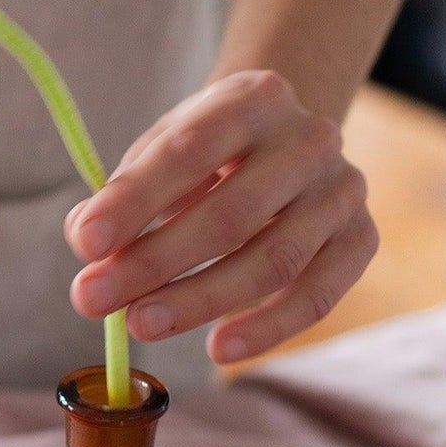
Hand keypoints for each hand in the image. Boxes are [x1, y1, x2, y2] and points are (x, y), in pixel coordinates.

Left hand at [64, 70, 377, 363]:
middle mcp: (310, 138)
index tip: (84, 244)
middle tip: (91, 299)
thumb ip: (124, 192)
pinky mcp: (361, 238)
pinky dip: (267, 328)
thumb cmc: (208, 153)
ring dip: (200, 301)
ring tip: (139, 326)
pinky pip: (317, 295)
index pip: (188, 150)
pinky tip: (217, 348)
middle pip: (231, 213)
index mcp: (255, 98)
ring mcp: (343, 190)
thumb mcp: (162, 150)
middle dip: (154, 262)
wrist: (285, 143)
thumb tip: (86, 242)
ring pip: (274, 260)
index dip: (134, 200)